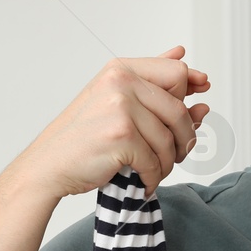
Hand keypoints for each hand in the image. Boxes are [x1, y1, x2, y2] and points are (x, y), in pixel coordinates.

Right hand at [16, 46, 210, 199]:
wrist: (50, 165)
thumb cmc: (84, 136)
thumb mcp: (116, 102)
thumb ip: (156, 87)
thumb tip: (201, 78)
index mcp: (121, 69)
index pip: (177, 72)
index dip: (191, 90)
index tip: (199, 102)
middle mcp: (121, 82)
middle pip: (179, 110)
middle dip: (184, 138)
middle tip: (175, 155)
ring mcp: (120, 107)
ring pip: (170, 139)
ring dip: (168, 163)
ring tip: (154, 171)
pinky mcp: (121, 136)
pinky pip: (155, 160)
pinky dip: (153, 177)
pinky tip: (143, 181)